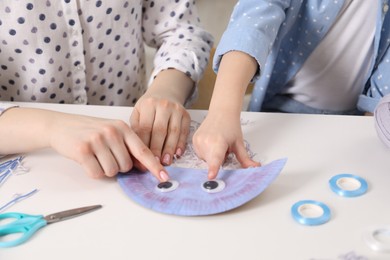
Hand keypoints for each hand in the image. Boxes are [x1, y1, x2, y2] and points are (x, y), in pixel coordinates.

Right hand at [48, 113, 168, 180]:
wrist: (61, 125)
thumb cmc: (89, 130)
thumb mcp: (112, 131)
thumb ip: (128, 145)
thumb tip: (143, 166)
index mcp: (123, 127)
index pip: (143, 150)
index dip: (154, 166)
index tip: (163, 176)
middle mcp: (112, 132)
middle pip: (126, 166)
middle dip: (117, 166)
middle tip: (104, 155)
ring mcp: (97, 140)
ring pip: (112, 171)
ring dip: (104, 169)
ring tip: (95, 156)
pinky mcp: (83, 150)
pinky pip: (96, 173)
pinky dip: (92, 171)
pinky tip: (86, 159)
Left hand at [130, 69, 192, 165]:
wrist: (165, 93)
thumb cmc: (149, 108)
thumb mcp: (138, 113)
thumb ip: (136, 130)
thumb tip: (136, 154)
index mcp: (148, 105)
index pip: (145, 128)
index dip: (144, 145)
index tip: (142, 159)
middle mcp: (163, 105)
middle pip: (160, 131)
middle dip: (157, 149)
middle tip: (155, 163)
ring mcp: (176, 109)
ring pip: (173, 132)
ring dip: (169, 149)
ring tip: (166, 162)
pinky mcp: (186, 115)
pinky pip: (184, 131)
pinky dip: (181, 144)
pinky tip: (177, 153)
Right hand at [192, 113, 259, 178]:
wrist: (221, 111)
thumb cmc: (231, 126)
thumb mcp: (239, 143)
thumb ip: (245, 159)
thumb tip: (254, 168)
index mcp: (218, 142)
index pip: (216, 159)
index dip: (213, 168)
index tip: (211, 176)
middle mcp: (205, 141)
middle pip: (212, 162)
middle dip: (219, 159)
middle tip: (224, 147)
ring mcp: (197, 141)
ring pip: (206, 159)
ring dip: (212, 156)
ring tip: (217, 143)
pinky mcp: (194, 140)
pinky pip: (201, 154)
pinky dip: (207, 152)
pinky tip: (211, 143)